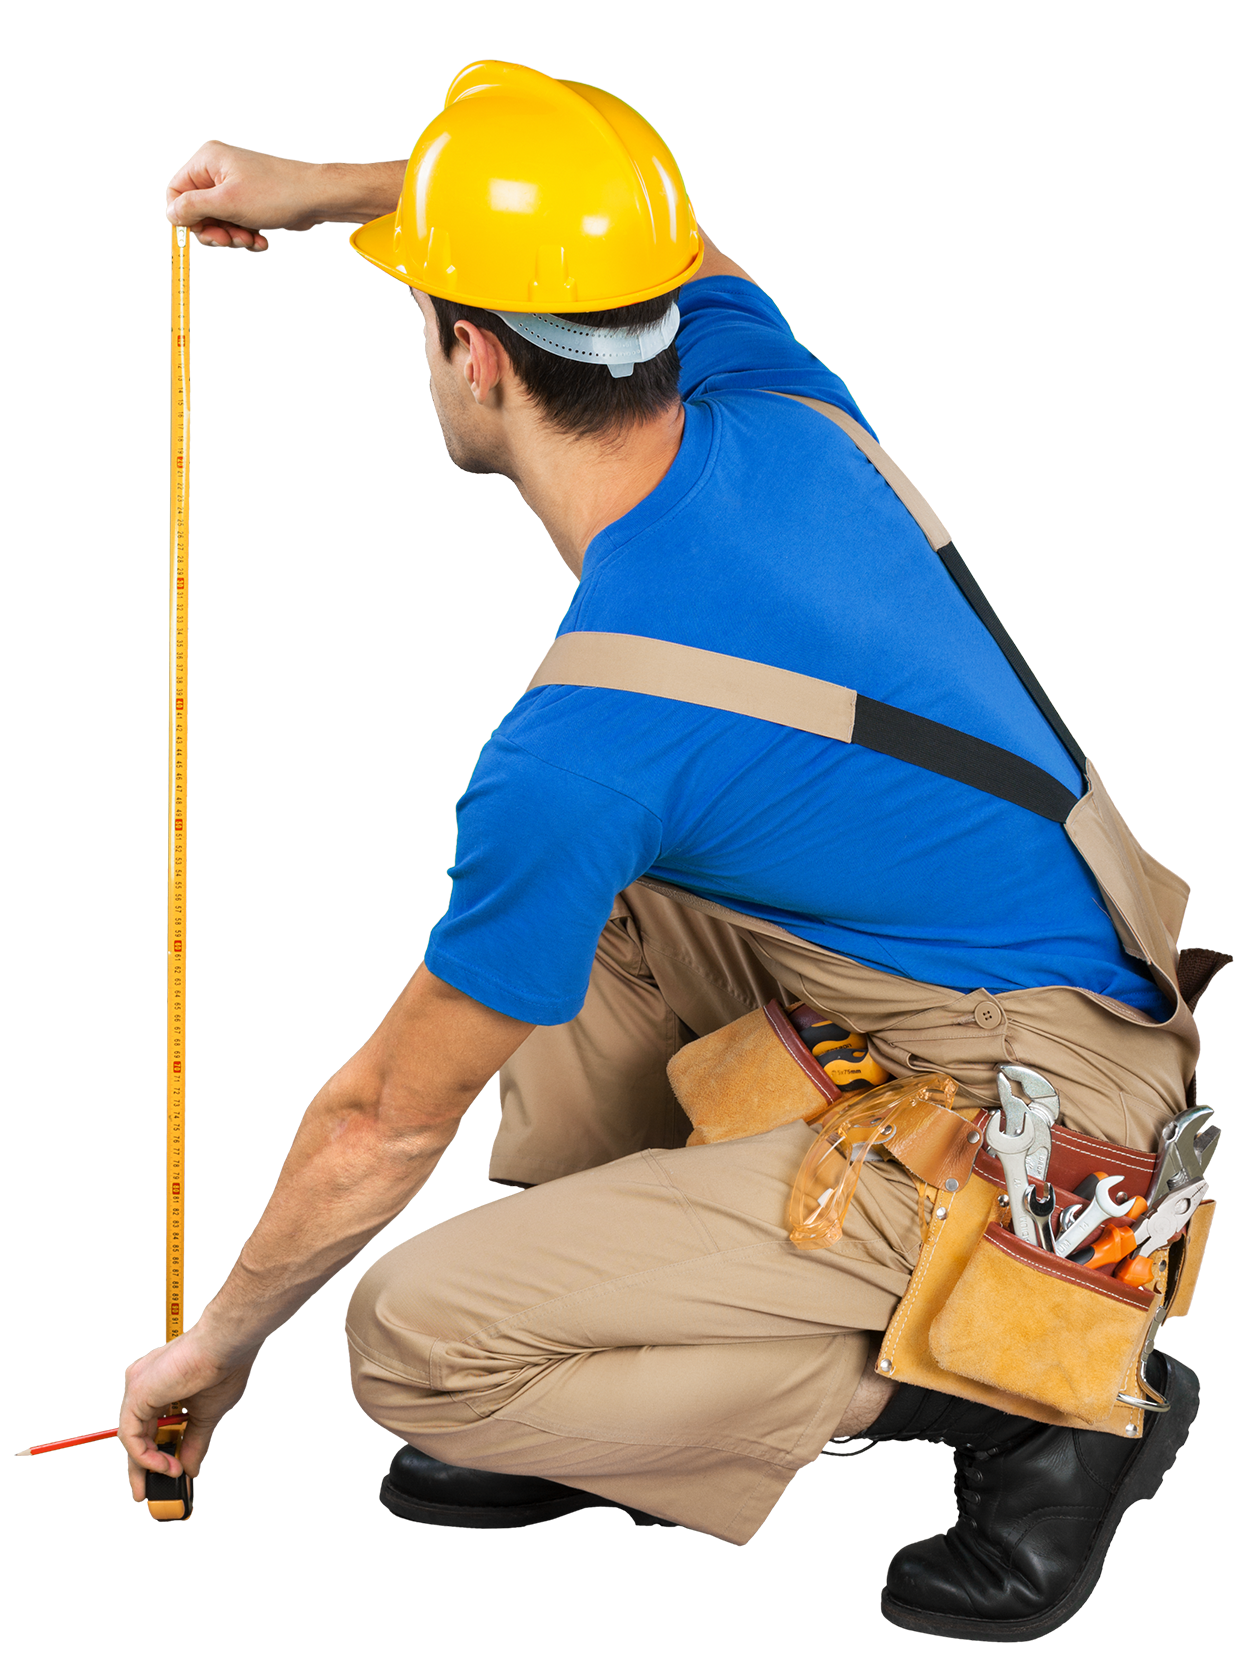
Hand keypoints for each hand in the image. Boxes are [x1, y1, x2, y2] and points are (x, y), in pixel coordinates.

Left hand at [118, 1322, 258, 1500]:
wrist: (226, 1344)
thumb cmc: (225, 1367)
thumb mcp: (208, 1415)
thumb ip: (194, 1442)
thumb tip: (190, 1468)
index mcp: (162, 1385)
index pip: (149, 1425)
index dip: (154, 1452)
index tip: (164, 1475)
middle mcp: (145, 1383)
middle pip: (136, 1433)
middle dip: (141, 1467)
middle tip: (145, 1493)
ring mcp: (138, 1387)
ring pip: (131, 1436)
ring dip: (148, 1464)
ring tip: (171, 1476)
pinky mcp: (136, 1394)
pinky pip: (131, 1436)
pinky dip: (145, 1456)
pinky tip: (164, 1465)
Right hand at [164, 139, 326, 250]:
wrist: (315, 198)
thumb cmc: (275, 193)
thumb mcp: (226, 203)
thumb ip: (193, 208)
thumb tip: (171, 215)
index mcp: (207, 161)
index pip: (176, 191)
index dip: (185, 216)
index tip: (202, 233)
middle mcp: (218, 171)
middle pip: (197, 210)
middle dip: (214, 231)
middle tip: (229, 241)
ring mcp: (235, 187)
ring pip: (218, 222)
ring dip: (233, 238)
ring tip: (250, 240)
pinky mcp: (250, 203)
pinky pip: (236, 225)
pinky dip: (246, 237)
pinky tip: (260, 241)